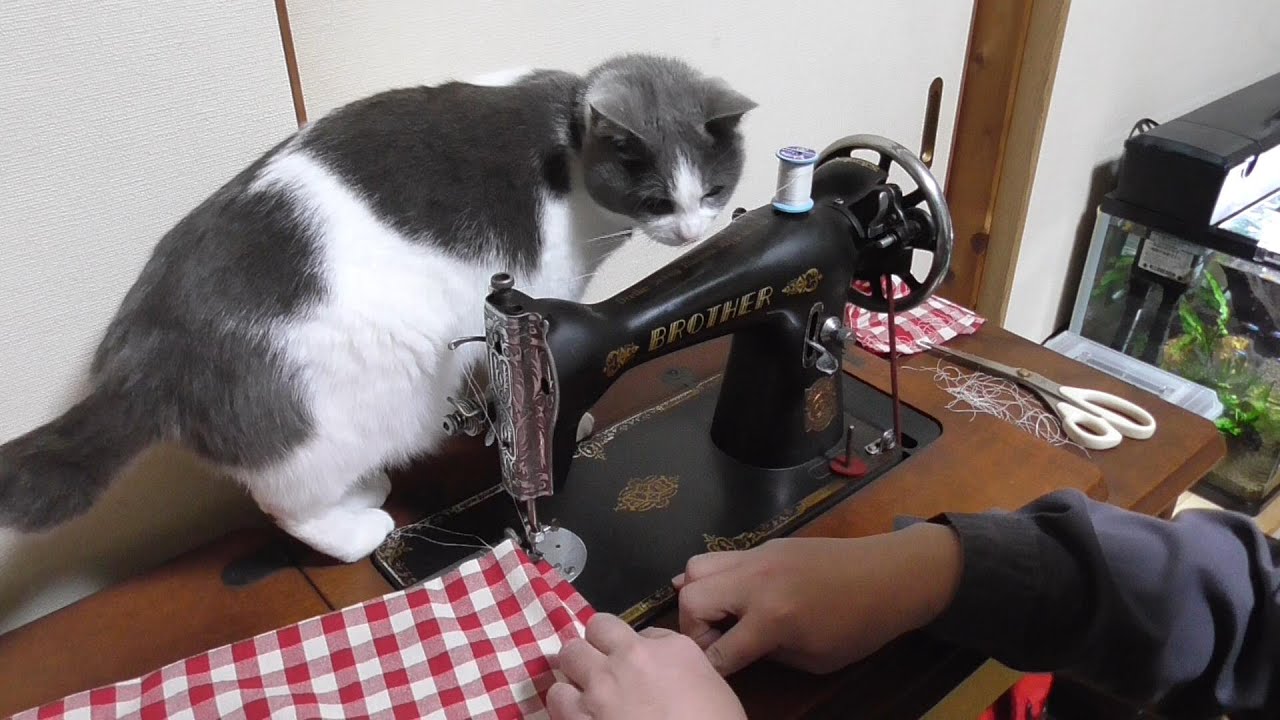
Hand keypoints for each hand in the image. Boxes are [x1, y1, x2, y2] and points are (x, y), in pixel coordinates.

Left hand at [546, 613, 745, 719]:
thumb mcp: (716, 692)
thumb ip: (686, 672)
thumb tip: (666, 676)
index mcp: (672, 649)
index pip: (645, 631)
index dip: (639, 648)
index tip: (641, 665)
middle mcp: (631, 658)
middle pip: (598, 628)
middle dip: (599, 644)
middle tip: (605, 666)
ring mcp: (601, 686)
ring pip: (569, 654)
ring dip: (577, 670)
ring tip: (585, 688)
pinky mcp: (579, 717)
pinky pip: (556, 696)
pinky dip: (564, 702)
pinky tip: (576, 712)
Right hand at [675, 523, 961, 674]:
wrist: (890, 576)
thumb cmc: (859, 626)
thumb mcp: (814, 658)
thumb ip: (768, 653)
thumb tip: (736, 647)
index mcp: (772, 617)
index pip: (718, 650)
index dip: (711, 670)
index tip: (713, 676)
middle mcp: (756, 581)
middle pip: (692, 599)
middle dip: (693, 629)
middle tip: (713, 643)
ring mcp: (758, 556)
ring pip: (696, 567)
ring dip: (698, 596)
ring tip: (717, 614)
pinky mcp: (765, 545)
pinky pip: (722, 556)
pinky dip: (714, 577)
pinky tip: (730, 594)